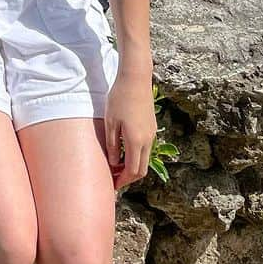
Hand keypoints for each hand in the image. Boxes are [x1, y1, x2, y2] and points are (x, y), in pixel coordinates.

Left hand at [104, 73, 156, 188]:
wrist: (136, 79)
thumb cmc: (119, 98)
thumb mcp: (110, 122)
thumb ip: (112, 145)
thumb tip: (114, 163)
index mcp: (136, 141)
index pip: (133, 171)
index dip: (122, 181)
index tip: (112, 185)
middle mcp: (148, 141)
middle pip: (142, 169)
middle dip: (128, 178)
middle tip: (113, 179)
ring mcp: (152, 134)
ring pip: (145, 159)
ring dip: (133, 166)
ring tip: (116, 166)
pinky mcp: (152, 127)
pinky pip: (146, 148)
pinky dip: (137, 156)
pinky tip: (124, 151)